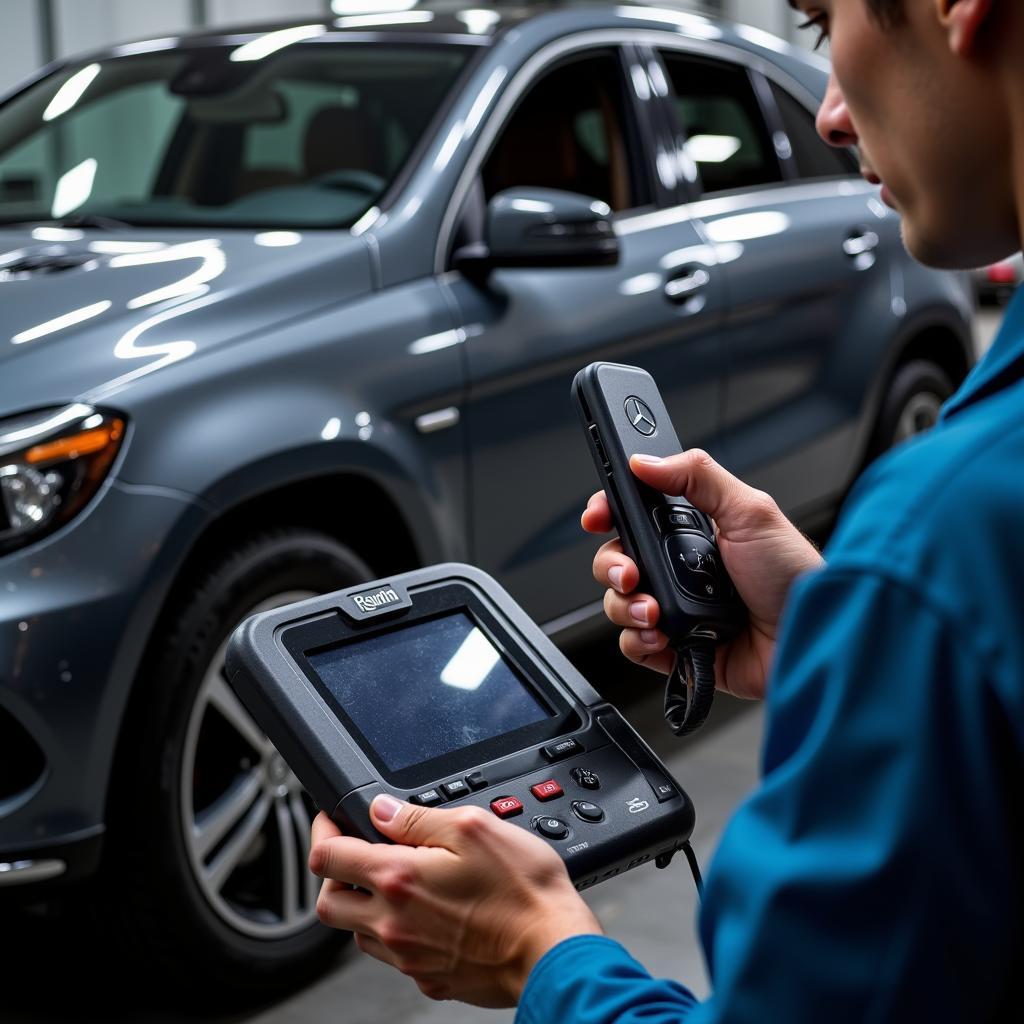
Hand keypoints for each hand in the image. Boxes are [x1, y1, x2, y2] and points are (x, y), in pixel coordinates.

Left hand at [310, 799, 600, 1006]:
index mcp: (399, 879)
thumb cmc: (523, 891)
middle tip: (353, 854)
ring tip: (397, 882)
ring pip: (357, 933)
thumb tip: (381, 810)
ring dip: (363, 906)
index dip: (322, 830)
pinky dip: (397, 932)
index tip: (332, 820)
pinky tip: (427, 914)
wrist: (553, 950)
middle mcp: (394, 924)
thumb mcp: (474, 827)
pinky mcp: (429, 979)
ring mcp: (409, 957)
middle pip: (327, 903)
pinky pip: (394, 956)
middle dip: (331, 875)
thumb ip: (417, 817)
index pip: (327, 856)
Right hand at [582, 450, 823, 700]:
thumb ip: (698, 475)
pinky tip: (663, 637)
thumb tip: (647, 460)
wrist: (812, 640)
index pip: (633, 515)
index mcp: (693, 531)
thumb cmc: (796, 577)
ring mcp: (677, 609)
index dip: (608, 513)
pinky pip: (633, 645)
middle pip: (617, 559)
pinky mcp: (677, 648)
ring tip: (656, 612)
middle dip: (613, 566)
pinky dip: (638, 641)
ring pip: (619, 603)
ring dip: (627, 607)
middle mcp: (680, 568)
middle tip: (632, 573)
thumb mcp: (751, 511)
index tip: (597, 516)